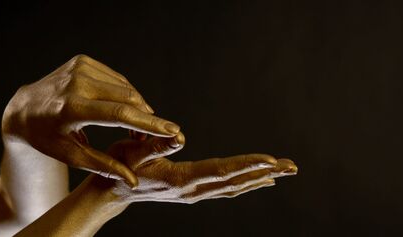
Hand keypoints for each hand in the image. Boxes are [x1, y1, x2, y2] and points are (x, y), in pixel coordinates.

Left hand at [1, 54, 179, 186]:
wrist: (23, 108)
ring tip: (139, 127)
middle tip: (155, 135)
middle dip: (147, 117)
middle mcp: (75, 83)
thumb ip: (105, 166)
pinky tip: (126, 109)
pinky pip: (117, 79)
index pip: (119, 114)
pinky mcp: (83, 61)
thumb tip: (133, 180)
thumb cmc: (47, 137)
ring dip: (138, 107)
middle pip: (128, 98)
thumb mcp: (72, 156)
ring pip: (126, 88)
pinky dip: (126, 95)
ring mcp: (79, 68)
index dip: (149, 123)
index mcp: (70, 109)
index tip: (173, 130)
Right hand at [104, 132, 297, 203]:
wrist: (110, 192)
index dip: (247, 165)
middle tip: (292, 166)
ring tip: (283, 171)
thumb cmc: (117, 168)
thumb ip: (156, 145)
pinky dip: (245, 183)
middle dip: (265, 173)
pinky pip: (225, 188)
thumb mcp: (131, 151)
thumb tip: (181, 136)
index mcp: (180, 179)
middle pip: (236, 181)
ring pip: (234, 187)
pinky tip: (259, 179)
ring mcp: (194, 193)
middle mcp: (192, 190)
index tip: (272, 161)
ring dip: (260, 179)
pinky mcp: (193, 191)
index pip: (221, 171)